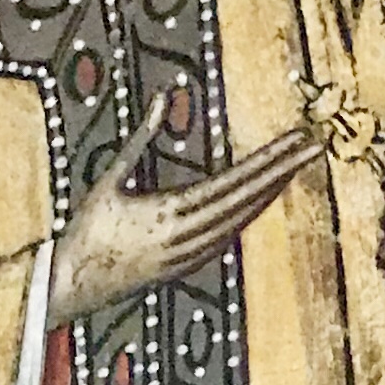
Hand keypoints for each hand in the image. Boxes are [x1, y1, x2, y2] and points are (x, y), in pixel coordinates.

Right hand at [46, 94, 322, 328]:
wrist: (71, 287)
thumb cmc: (86, 230)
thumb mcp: (110, 179)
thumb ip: (141, 137)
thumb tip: (164, 96)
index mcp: (169, 213)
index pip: (234, 182)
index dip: (269, 161)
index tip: (295, 142)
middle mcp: (187, 237)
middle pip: (248, 200)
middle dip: (283, 171)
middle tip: (313, 146)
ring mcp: (190, 256)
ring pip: (243, 222)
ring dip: (270, 194)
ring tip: (294, 167)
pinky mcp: (186, 268)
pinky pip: (229, 238)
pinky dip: (249, 216)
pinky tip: (261, 201)